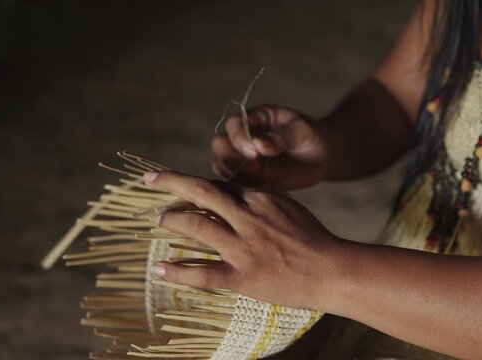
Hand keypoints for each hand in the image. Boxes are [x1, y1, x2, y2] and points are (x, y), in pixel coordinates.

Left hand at [145, 171, 345, 309]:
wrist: (332, 270)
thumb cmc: (314, 239)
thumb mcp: (289, 208)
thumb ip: (261, 202)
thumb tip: (238, 196)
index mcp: (260, 198)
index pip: (220, 185)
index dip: (197, 183)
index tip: (181, 183)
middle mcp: (247, 217)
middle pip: (201, 191)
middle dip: (171, 181)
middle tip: (150, 179)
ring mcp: (242, 247)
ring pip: (196, 225)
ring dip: (172, 219)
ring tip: (158, 220)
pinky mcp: (242, 276)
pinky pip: (202, 273)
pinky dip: (177, 270)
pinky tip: (158, 268)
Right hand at [211, 105, 326, 190]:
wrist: (322, 156)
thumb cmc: (311, 136)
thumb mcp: (301, 131)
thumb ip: (281, 138)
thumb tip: (259, 145)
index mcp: (255, 118)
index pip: (234, 124)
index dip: (239, 138)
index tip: (255, 151)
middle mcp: (243, 137)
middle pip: (219, 145)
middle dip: (230, 157)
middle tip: (254, 166)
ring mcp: (244, 158)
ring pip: (222, 166)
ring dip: (233, 173)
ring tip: (257, 177)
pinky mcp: (250, 178)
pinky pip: (235, 183)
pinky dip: (241, 187)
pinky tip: (259, 188)